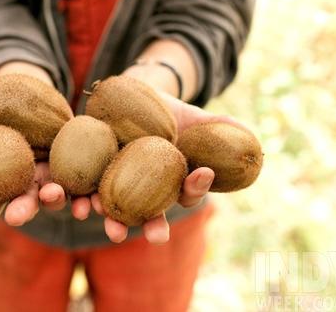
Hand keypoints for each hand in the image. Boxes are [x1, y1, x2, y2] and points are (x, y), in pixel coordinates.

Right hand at [0, 120, 90, 228]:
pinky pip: (86, 189)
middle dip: (22, 212)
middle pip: (27, 203)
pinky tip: (89, 206)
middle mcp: (33, 186)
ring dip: (55, 200)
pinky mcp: (82, 171)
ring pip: (56, 197)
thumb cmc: (12, 120)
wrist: (49, 110)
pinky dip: (89, 200)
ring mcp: (57, 180)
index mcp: (10, 181)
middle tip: (15, 218)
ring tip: (52, 194)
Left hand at [84, 92, 243, 244]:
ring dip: (113, 220)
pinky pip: (87, 189)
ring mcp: (118, 183)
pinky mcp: (93, 173)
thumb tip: (256, 146)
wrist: (133, 97)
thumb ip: (222, 130)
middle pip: (150, 212)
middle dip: (152, 226)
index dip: (195, 187)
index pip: (186, 192)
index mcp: (173, 182)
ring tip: (111, 228)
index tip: (201, 174)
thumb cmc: (171, 113)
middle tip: (156, 237)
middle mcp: (146, 190)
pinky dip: (82, 200)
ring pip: (116, 208)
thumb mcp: (197, 119)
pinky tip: (79, 205)